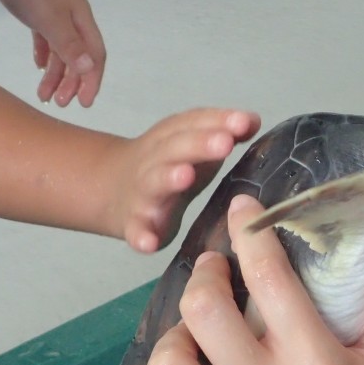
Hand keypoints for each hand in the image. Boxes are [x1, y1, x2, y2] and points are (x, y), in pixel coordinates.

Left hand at [0, 0, 106, 107]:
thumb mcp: (50, 18)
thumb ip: (69, 45)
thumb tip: (89, 69)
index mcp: (80, 19)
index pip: (94, 56)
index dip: (91, 81)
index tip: (83, 103)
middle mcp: (71, 18)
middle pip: (78, 56)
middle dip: (71, 82)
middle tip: (59, 103)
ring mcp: (53, 13)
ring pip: (60, 50)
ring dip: (54, 74)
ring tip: (43, 95)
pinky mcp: (34, 9)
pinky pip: (45, 39)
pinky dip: (44, 54)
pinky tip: (37, 66)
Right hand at [114, 108, 260, 251]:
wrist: (111, 187)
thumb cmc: (169, 164)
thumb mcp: (195, 145)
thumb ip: (223, 133)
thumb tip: (252, 121)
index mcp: (171, 137)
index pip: (193, 123)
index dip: (218, 121)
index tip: (244, 122)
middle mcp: (155, 161)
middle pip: (174, 148)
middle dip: (200, 144)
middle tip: (225, 143)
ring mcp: (143, 193)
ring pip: (154, 183)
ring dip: (169, 178)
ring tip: (187, 176)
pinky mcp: (135, 224)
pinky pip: (135, 230)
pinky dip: (140, 236)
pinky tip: (149, 243)